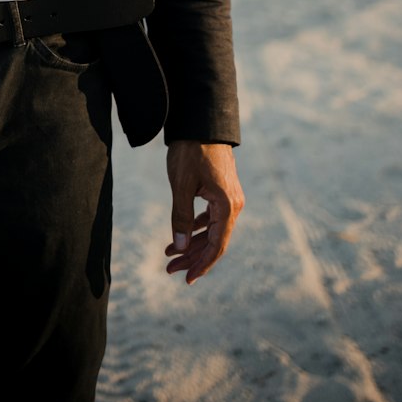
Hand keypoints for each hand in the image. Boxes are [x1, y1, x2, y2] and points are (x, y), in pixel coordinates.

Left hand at [165, 140, 243, 283]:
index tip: (186, 279)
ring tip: (169, 254)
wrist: (201, 122)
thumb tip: (179, 247)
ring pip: (211, 230)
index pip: (216, 246)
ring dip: (191, 243)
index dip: (201, 265)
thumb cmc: (190, 151)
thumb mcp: (181, 185)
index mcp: (227, 206)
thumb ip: (180, 216)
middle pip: (214, 241)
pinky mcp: (222, 191)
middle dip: (191, 257)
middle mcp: (233, 205)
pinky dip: (195, 227)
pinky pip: (211, 217)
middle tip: (169, 269)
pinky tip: (181, 235)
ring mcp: (229, 198)